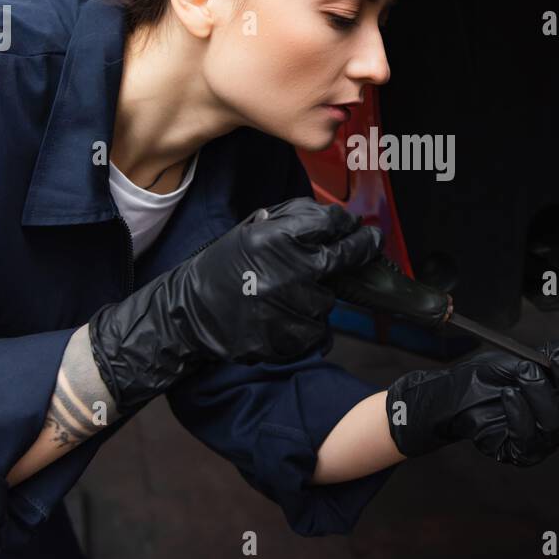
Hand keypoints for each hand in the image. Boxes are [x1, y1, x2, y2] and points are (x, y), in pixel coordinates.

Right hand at [88, 197, 381, 411]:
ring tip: (288, 295)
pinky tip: (283, 318)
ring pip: (328, 300)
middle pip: (342, 259)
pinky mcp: (287, 339)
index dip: (349, 224)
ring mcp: (288, 307)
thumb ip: (293, 219)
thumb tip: (337, 219)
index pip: (331, 222)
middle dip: (358, 251)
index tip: (362, 228)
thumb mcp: (252, 229)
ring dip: (318, 296)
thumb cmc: (224, 267)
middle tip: (368, 246)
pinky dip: (307, 327)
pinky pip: (317, 332)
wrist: (190, 313)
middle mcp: (287, 270)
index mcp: (275, 237)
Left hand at [384, 343, 558, 466]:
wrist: (456, 393)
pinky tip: (508, 396)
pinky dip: (519, 412)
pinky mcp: (520, 453)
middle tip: (558, 363)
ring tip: (522, 375)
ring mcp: (542, 441)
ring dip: (539, 392)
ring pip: (558, 423)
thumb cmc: (492, 376)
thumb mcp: (529, 356)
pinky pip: (528, 437)